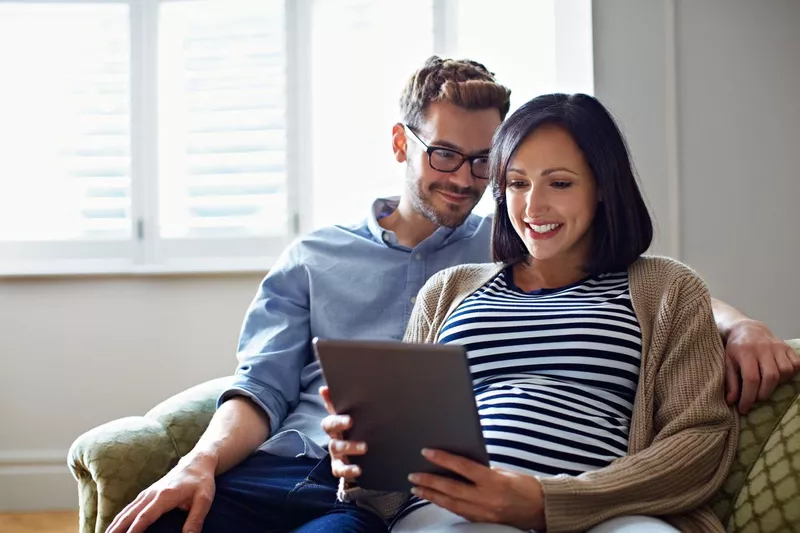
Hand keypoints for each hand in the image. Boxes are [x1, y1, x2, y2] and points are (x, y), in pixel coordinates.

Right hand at [105, 452, 216, 532]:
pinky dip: (119, 518)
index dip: (134, 531)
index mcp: (164, 496)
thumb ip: (195, 519)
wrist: (196, 461)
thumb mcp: (204, 500)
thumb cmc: (201, 481)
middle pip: (129, 515)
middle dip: (116, 530)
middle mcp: (151, 494)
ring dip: (114, 525)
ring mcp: (147, 493)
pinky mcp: (146, 493)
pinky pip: (129, 507)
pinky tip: (113, 527)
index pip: (144, 517)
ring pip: (126, 511)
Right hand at [319, 386, 366, 481]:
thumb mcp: (359, 419)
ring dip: (349, 446)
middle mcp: (334, 435)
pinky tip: (358, 470)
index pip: (331, 406)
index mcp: (338, 423)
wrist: (363, 461)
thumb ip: (352, 405)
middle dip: (338, 423)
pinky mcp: (340, 467)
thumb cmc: (360, 435)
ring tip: (364, 447)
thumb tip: (339, 385)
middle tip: (350, 421)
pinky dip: (348, 470)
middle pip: (329, 426)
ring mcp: (336, 452)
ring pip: (336, 448)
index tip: (325, 390)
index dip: (327, 400)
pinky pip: (340, 470)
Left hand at [408, 449, 544, 530]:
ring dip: (432, 495)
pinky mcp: (483, 521)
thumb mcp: (504, 472)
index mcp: (493, 481)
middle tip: (413, 475)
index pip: (463, 468)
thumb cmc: (525, 485)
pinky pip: (459, 512)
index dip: (443, 459)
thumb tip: (460, 466)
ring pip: (451, 504)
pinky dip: (445, 504)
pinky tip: (434, 498)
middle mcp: (487, 499)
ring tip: (417, 488)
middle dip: (430, 481)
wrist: (541, 508)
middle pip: (451, 489)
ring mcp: (484, 513)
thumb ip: (482, 470)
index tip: (427, 452)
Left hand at [725, 319, 799, 413]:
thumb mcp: (727, 363)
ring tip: (766, 386)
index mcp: (745, 352)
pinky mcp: (787, 347)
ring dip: (777, 384)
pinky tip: (779, 377)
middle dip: (763, 393)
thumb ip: (730, 382)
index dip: (748, 397)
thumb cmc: (735, 349)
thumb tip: (731, 402)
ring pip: (785, 371)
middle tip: (756, 398)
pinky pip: (796, 364)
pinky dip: (790, 374)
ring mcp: (777, 347)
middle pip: (770, 377)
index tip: (744, 409)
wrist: (747, 329)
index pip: (751, 379)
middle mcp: (763, 349)